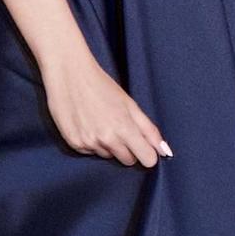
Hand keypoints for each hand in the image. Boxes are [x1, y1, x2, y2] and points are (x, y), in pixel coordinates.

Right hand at [42, 51, 169, 166]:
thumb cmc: (102, 86)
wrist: (69, 75)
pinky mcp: (74, 144)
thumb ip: (149, 130)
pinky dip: (92, 143)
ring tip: (101, 122)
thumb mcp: (130, 104)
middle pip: (128, 160)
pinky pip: (90, 153)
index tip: (145, 147)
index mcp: (124, 129)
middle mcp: (106, 140)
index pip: (146, 159)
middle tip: (120, 128)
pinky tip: (88, 125)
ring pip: (108, 156)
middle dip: (129, 149)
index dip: (148, 153)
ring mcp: (88, 143)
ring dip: (109, 145)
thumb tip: (165, 151)